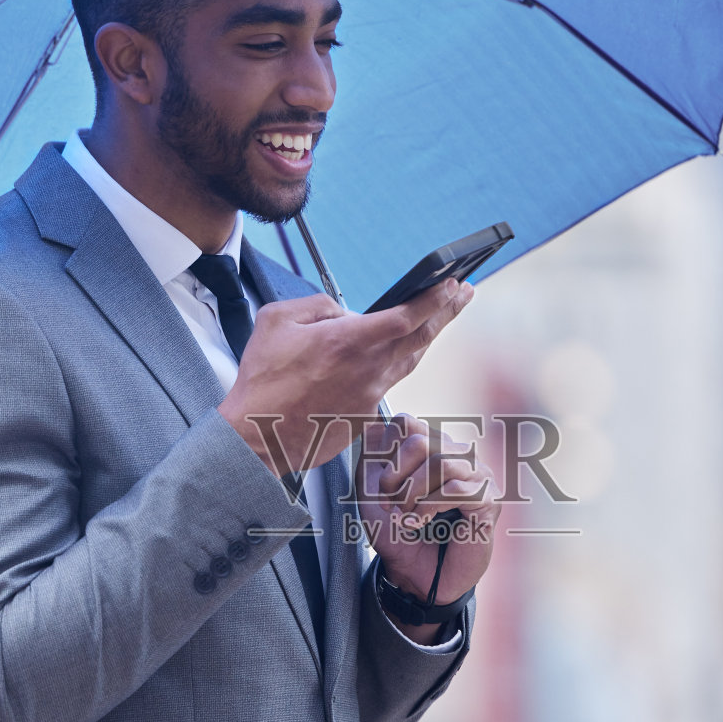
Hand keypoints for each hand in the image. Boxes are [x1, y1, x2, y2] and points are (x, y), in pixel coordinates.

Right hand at [218, 281, 472, 475]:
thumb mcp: (278, 321)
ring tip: (441, 319)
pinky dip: (396, 365)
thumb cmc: (263, 383)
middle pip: (422, 337)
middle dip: (447, 311)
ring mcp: (370, 396)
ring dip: (428, 337)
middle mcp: (369, 369)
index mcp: (350, 341)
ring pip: (409, 362)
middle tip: (465, 293)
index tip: (453, 283)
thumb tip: (344, 312)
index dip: (435, 298)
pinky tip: (395, 355)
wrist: (257, 438)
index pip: (408, 315)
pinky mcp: (364, 416)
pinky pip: (386, 384)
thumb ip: (318, 306)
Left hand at [357, 414, 499, 642]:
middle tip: (392, 504)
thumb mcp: (373, 498)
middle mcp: (456, 456)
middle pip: (420, 440)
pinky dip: (428, 507)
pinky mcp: (488, 499)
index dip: (386, 452)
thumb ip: (371, 461)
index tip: (381, 486)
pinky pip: (455, 488)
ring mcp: (476, 475)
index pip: (407, 423)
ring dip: (412, 493)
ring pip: (439, 462)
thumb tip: (373, 426)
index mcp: (431, 449)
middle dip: (396, 476)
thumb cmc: (400, 538)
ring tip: (405, 515)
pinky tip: (418, 522)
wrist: (418, 579)